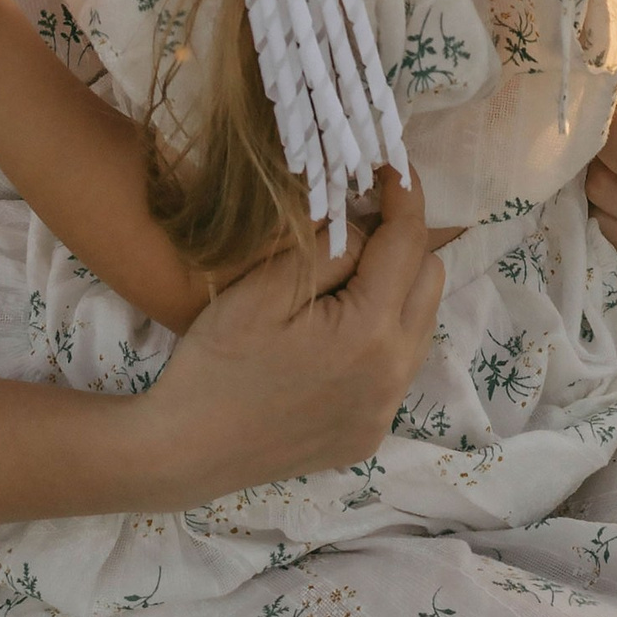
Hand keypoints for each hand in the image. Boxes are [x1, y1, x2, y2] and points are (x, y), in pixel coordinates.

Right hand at [136, 168, 443, 495]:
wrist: (186, 452)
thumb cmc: (216, 363)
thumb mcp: (263, 289)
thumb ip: (325, 247)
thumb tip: (365, 223)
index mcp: (370, 332)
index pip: (409, 243)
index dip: (405, 196)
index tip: (393, 165)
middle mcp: (393, 375)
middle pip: (429, 281)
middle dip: (402, 244)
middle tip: (354, 226)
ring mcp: (384, 411)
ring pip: (420, 324)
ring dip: (395, 291)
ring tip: (342, 281)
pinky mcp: (369, 434)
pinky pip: (397, 367)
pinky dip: (380, 337)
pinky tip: (333, 336)